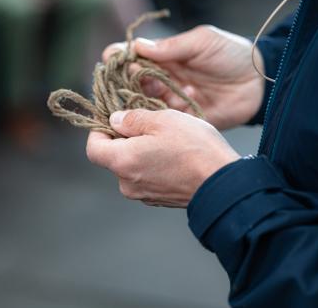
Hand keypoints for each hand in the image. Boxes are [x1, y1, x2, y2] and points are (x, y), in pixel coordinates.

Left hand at [86, 109, 239, 207]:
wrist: (223, 184)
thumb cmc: (194, 149)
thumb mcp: (162, 120)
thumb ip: (132, 119)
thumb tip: (114, 120)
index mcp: (123, 162)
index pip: (94, 148)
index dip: (98, 131)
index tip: (112, 119)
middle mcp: (128, 183)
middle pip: (114, 156)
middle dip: (125, 138)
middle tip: (148, 123)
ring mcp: (144, 194)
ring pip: (132, 165)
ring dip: (141, 150)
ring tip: (166, 138)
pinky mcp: (159, 198)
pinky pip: (146, 176)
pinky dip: (152, 163)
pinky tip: (173, 155)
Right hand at [103, 26, 264, 129]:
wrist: (259, 81)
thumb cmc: (231, 54)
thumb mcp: (203, 41)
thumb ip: (172, 46)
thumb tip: (137, 46)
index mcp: (166, 57)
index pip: (135, 56)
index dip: (120, 56)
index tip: (111, 58)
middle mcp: (164, 79)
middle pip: (134, 81)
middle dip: (127, 80)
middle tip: (130, 80)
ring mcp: (173, 99)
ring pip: (145, 101)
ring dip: (143, 98)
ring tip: (150, 94)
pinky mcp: (183, 118)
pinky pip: (164, 119)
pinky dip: (161, 115)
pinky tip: (170, 107)